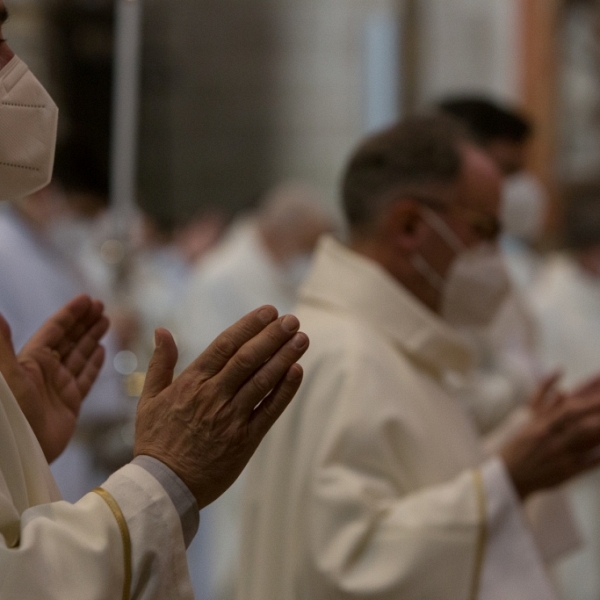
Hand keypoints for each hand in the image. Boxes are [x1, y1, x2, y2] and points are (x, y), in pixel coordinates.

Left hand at [0, 295, 108, 461]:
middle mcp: (46, 371)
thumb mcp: (6, 376)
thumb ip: (2, 345)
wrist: (22, 452)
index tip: (87, 299)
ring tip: (106, 321)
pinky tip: (102, 350)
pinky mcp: (70, 404)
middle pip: (69, 339)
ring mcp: (59, 387)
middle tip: (101, 305)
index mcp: (31, 360)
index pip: (55, 330)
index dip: (71, 314)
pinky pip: (85, 378)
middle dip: (84, 321)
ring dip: (92, 337)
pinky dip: (94, 363)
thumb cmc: (11, 414)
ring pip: (79, 355)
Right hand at [134, 305, 308, 508]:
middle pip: (248, 359)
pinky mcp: (245, 440)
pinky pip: (269, 411)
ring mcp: (230, 418)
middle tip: (292, 319)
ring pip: (262, 381)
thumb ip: (160, 363)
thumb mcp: (149, 399)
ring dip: (284, 357)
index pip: (225, 345)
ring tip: (301, 338)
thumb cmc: (156, 441)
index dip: (249, 326)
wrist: (164, 487)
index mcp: (191, 383)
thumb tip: (162, 330)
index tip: (269, 311)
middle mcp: (213, 397)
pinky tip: (297, 371)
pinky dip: (284, 391)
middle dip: (272, 336)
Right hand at [501, 374, 599, 498]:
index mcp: (541, 425)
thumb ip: (544, 403)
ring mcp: (560, 456)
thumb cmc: (518, 445)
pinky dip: (599, 457)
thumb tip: (563, 391)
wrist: (509, 475)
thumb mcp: (527, 422)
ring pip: (586, 444)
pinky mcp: (566, 472)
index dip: (588, 403)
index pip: (568, 410)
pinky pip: (588, 464)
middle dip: (597, 415)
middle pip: (581, 425)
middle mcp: (551, 439)